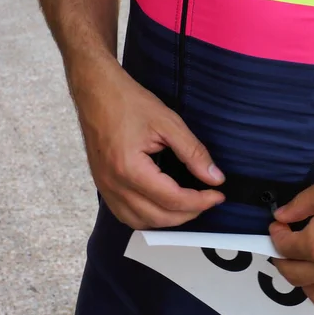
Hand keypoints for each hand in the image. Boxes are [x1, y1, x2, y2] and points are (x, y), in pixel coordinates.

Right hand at [67, 56, 224, 228]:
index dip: (200, 201)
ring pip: (141, 222)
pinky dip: (147, 217)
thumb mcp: (168, 123)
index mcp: (130, 169)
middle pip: (159, 217)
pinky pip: (126, 215)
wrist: (96, 91)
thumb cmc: (127, 102)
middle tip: (207, 200)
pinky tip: (162, 206)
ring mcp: (106, 188)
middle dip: (189, 213)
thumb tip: (215, 178)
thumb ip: (194, 153)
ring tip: (188, 205)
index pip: (172, 199)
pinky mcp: (103, 186)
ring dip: (168, 220)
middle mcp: (114, 184)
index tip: (217, 195)